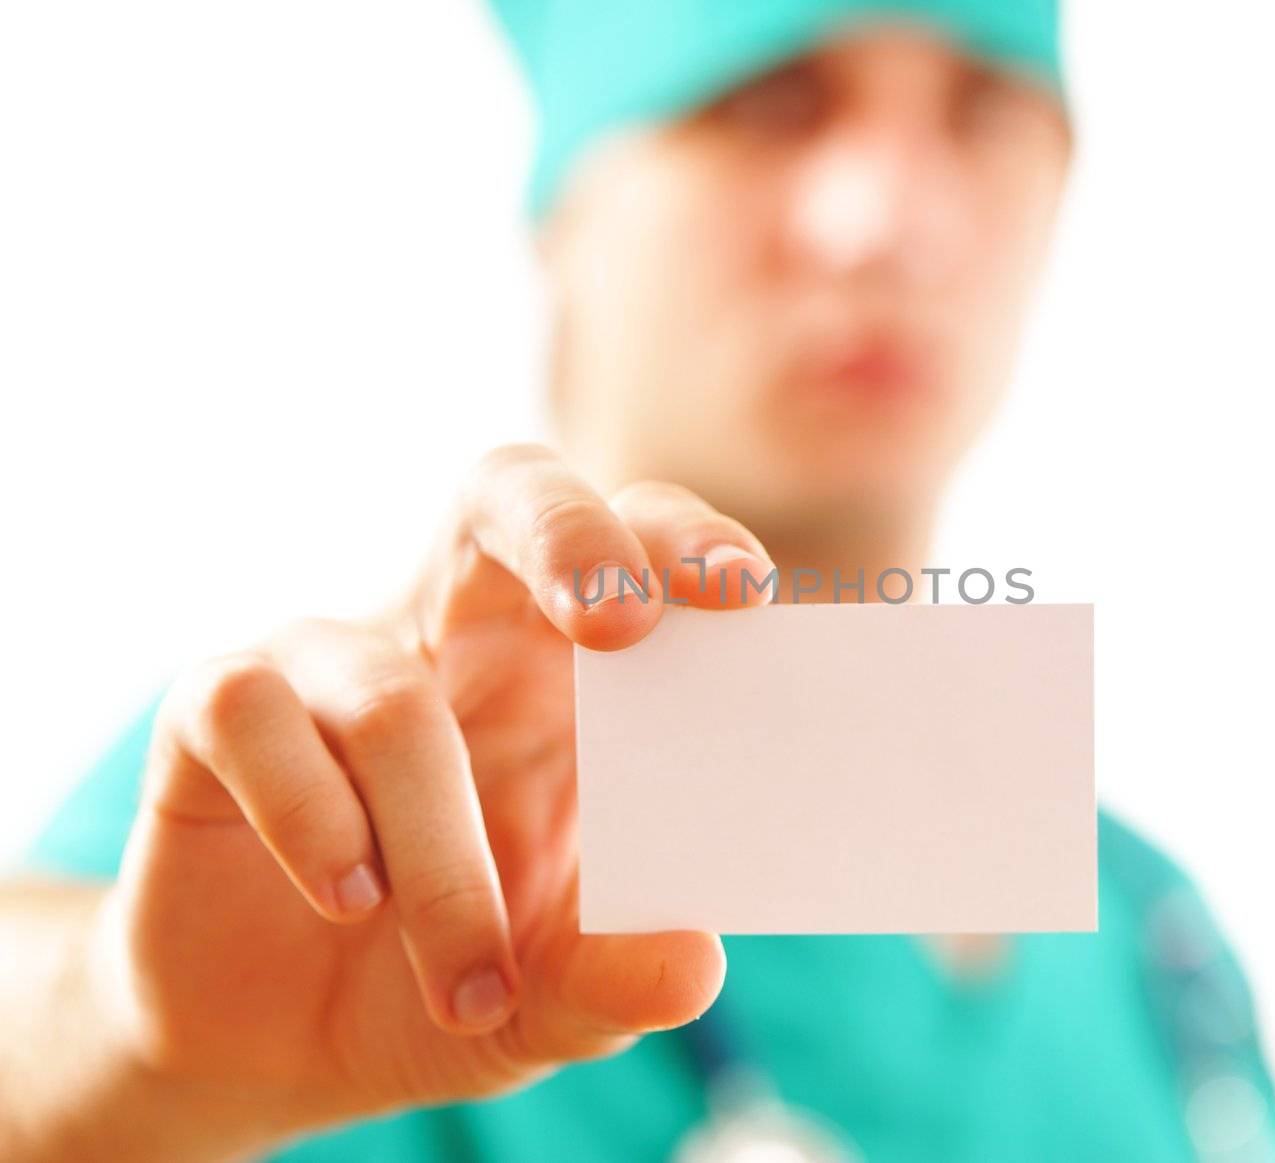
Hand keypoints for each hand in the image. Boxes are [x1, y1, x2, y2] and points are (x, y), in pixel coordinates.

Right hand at [97, 445, 773, 1137]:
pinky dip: (311, 820)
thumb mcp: (549, 998)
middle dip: (566, 537)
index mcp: (562, 671)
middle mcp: (453, 632)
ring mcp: (332, 659)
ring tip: (469, 980)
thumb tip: (694, 965)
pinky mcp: (218, 707)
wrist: (282, 1043)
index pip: (632, 547)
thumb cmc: (451, 974)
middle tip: (621, 624)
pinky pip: (254, 716)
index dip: (683, 542)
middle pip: (508, 492)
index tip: (743, 594)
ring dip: (438, 855)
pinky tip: (346, 900)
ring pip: (389, 697)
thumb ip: (613, 978)